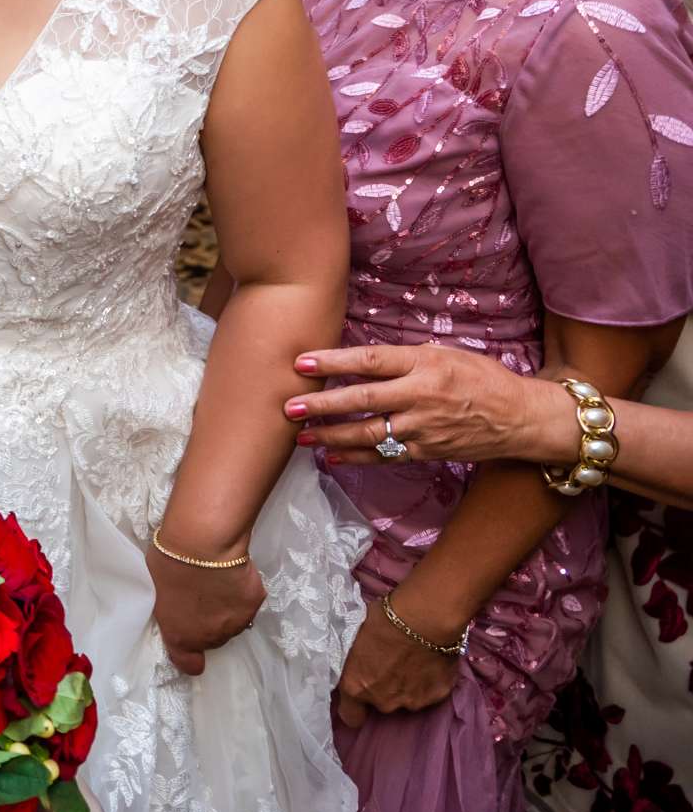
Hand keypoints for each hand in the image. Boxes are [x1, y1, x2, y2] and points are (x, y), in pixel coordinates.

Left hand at [145, 544, 264, 675]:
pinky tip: (233, 572)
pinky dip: (242, 591)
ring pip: (233, 622)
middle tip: (199, 595)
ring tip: (217, 582)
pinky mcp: (255, 603)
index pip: (190, 664)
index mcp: (181, 636)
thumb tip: (176, 606)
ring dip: (226, 609)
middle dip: (206, 622)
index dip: (189, 654)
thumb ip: (169, 608)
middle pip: (212, 637)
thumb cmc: (168, 562)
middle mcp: (212, 637)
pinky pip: (248, 601)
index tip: (189, 638)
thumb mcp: (155, 590)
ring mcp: (237, 622)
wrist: (203, 543)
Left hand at [288, 344, 567, 467]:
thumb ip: (403, 357)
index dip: (334, 362)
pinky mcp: (428, 452)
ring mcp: (425, 428)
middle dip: (323, 404)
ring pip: (369, 433)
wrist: (522, 418)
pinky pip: (386, 456)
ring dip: (331, 435)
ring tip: (301, 435)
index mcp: (425, 364)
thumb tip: (357, 359)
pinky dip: (356, 457)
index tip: (301, 363)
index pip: (371, 360)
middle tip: (289, 406)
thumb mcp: (445, 353)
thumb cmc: (481, 377)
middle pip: (363, 400)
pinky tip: (331, 456)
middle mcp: (422, 395)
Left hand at [335, 596, 461, 726]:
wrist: (426, 618)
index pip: (350, 716)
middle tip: (390, 663)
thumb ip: (356, 658)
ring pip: (406, 699)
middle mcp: (383, 701)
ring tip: (413, 660)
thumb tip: (359, 656)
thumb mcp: (355, 636)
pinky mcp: (438, 697)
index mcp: (357, 686)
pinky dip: (429, 681)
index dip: (354, 707)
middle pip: (381, 703)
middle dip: (383, 688)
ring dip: (407, 685)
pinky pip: (429, 692)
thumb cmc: (384, 620)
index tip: (361, 693)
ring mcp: (412, 702)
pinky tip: (430, 661)